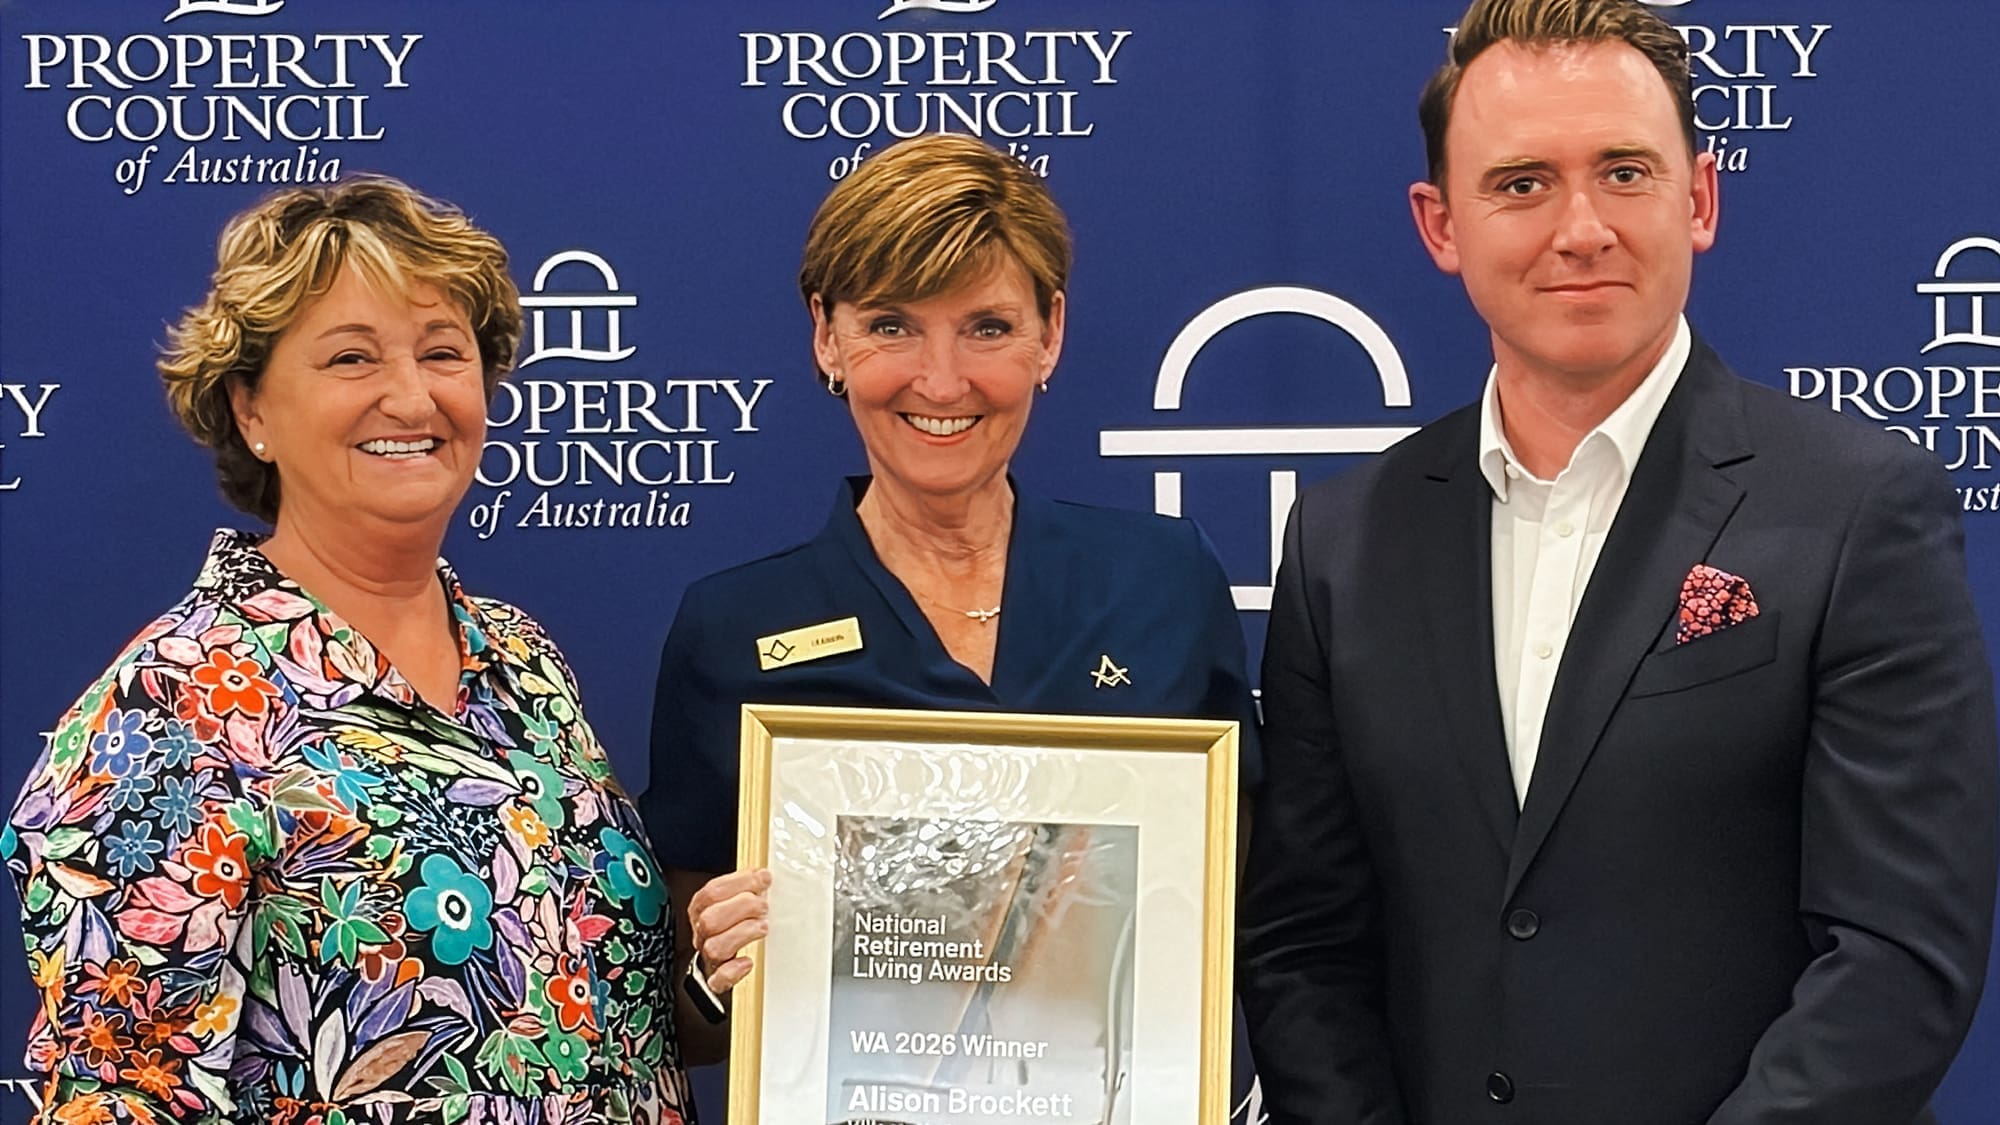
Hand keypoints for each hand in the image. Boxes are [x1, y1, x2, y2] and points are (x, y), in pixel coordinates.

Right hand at [687, 867, 770, 993]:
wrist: (743, 954)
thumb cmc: (744, 919)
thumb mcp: (744, 896)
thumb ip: (750, 885)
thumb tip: (764, 876)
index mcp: (703, 909)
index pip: (711, 893)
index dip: (739, 883)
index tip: (763, 878)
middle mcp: (703, 932)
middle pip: (709, 920)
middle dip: (740, 908)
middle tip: (763, 906)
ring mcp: (709, 956)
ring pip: (714, 948)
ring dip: (741, 934)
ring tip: (762, 927)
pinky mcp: (718, 979)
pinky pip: (717, 981)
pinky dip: (733, 971)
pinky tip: (747, 961)